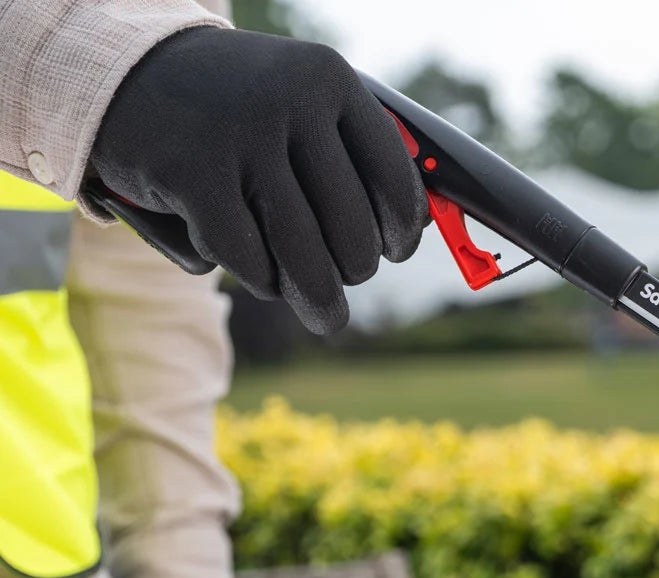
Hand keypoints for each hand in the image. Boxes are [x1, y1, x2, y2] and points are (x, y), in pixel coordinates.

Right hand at [89, 28, 428, 334]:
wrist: (123, 71)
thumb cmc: (232, 100)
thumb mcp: (297, 98)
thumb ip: (351, 149)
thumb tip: (422, 225)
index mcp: (329, 79)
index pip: (393, 178)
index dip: (400, 228)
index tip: (395, 251)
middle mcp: (290, 102)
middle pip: (351, 229)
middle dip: (355, 270)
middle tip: (349, 280)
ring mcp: (239, 137)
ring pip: (303, 256)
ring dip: (316, 296)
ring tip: (326, 314)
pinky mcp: (192, 175)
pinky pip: (246, 260)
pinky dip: (256, 276)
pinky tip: (259, 274)